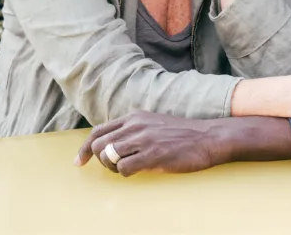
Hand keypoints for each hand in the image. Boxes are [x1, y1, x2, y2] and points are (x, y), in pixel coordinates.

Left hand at [74, 112, 225, 176]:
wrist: (210, 137)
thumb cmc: (184, 134)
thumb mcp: (155, 123)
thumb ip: (134, 129)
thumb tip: (113, 144)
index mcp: (135, 117)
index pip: (98, 131)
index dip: (85, 148)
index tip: (80, 162)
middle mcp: (136, 125)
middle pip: (100, 145)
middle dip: (101, 160)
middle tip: (113, 168)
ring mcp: (144, 139)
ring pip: (109, 156)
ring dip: (114, 168)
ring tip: (129, 168)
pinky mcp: (153, 154)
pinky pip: (124, 168)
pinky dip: (126, 173)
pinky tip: (139, 171)